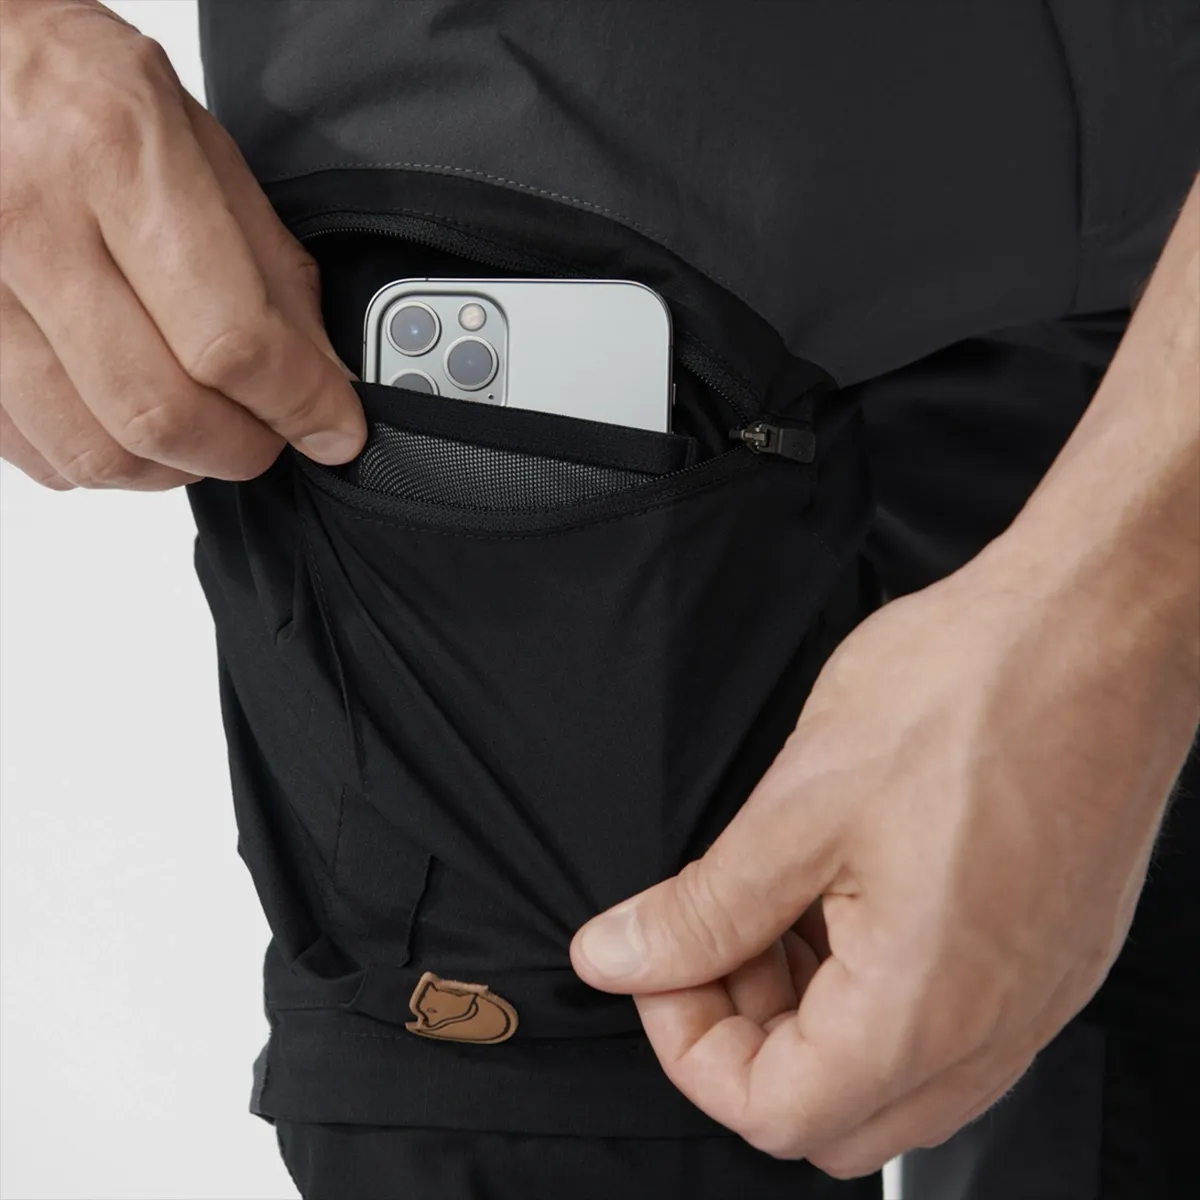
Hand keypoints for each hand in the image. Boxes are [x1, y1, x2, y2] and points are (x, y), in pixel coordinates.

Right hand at [0, 0, 362, 490]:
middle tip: (273, 433)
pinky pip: (38, 452)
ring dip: (176, 466)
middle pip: (160, 412)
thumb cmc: (78, 90)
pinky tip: (131, 422)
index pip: (230, 339)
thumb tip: (321, 376)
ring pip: (95, 452)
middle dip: (243, 448)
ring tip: (208, 431)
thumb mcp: (197, 141)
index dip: (299, 404)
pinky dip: (105, 460)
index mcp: (116, 158)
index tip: (334, 430)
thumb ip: (268, 265)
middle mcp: (32, 223)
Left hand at [571, 539, 1196, 1176]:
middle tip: (712, 938)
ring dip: (803, 1010)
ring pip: (884, 1073)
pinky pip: (939, 1022)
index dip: (686, 1044)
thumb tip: (621, 955)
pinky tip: (837, 897)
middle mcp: (990, 1031)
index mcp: (921, 1010)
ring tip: (771, 904)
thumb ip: (704, 907)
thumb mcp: (801, 804)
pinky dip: (866, 985)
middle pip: (829, 1113)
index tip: (660, 963)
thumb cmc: (974, 692)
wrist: (1098, 627)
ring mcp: (1029, 1000)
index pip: (772, 1111)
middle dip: (742, 1035)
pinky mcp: (1046, 956)